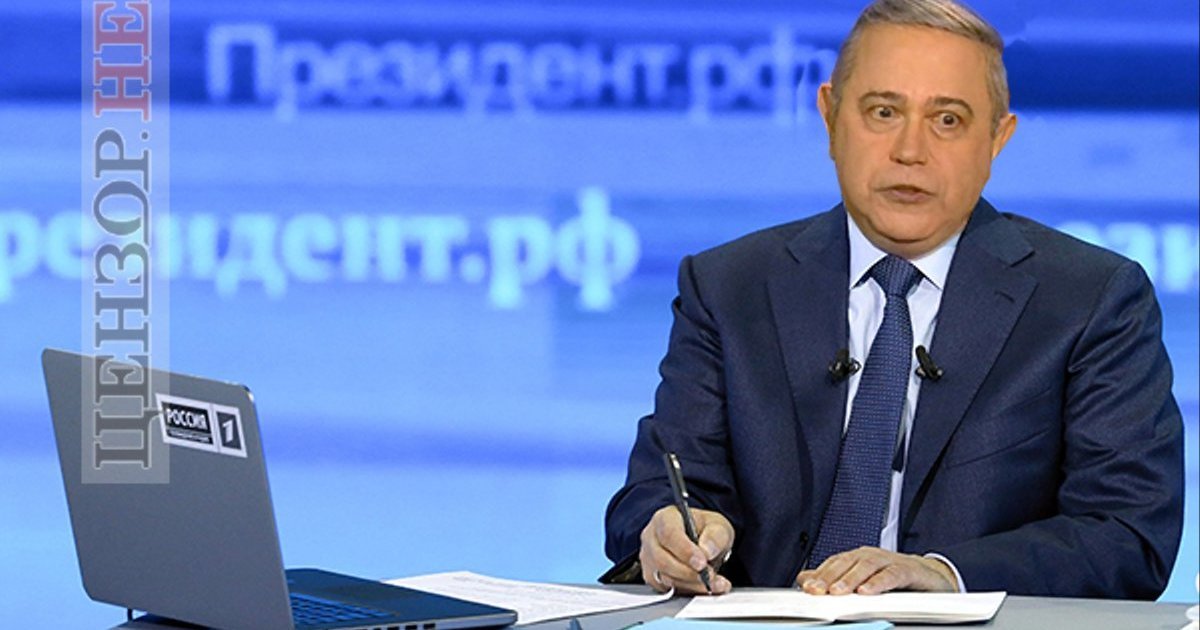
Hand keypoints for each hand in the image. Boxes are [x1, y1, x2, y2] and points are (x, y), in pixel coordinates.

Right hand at [639, 505, 733, 594]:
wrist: (702, 543)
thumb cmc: (706, 530)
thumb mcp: (718, 526)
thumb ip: (715, 536)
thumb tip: (707, 550)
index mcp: (665, 518)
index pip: (668, 534)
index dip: (684, 550)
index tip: (702, 562)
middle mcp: (651, 538)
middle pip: (662, 559)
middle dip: (689, 572)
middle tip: (710, 576)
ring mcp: (649, 559)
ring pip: (664, 578)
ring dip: (692, 584)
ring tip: (715, 583)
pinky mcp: (652, 577)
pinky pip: (667, 589)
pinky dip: (689, 591)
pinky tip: (706, 587)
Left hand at [795, 547, 956, 594]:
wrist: (929, 577)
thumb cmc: (892, 577)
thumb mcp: (861, 580)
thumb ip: (834, 579)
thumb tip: (805, 579)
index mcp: (857, 558)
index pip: (834, 563)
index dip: (820, 574)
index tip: (807, 587)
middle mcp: (871, 556)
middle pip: (847, 562)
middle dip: (830, 576)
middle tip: (817, 590)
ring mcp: (889, 560)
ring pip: (867, 566)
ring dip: (850, 579)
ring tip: (838, 592)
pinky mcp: (908, 570)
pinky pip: (892, 574)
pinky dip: (879, 583)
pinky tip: (867, 591)